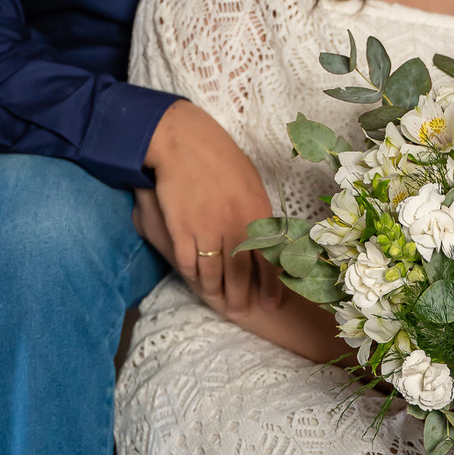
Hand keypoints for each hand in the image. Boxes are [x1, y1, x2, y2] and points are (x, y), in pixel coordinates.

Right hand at [143, 100, 283, 316]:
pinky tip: (197, 283)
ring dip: (216, 292)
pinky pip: (189, 264)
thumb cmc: (218, 157)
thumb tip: (265, 236)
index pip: (268, 259)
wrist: (182, 141)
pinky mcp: (182, 230)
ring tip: (219, 303)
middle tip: (240, 312)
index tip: (271, 303)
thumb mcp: (250, 182)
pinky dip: (193, 278)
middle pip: (240, 273)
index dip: (271, 285)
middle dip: (241, 297)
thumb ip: (257, 212)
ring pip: (213, 273)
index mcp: (257, 213)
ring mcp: (207, 229)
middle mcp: (234, 225)